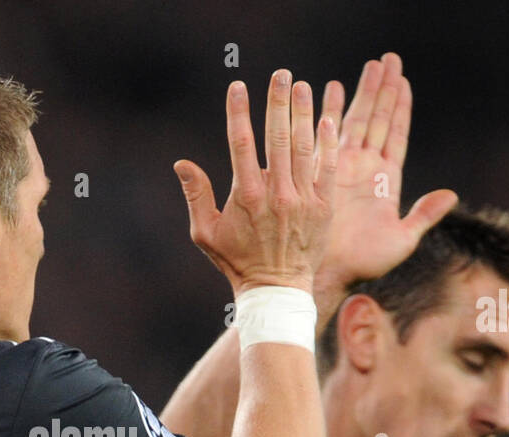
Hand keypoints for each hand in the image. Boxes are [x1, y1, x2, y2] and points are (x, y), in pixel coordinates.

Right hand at [175, 69, 338, 294]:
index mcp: (246, 195)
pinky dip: (326, 144)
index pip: (241, 143)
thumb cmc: (237, 262)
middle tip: (281, 75)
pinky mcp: (322, 208)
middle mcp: (276, 193)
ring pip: (304, 148)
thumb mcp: (205, 233)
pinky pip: (326, 169)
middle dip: (278, 102)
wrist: (276, 290)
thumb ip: (196, 195)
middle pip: (276, 137)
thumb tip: (182, 164)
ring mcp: (302, 200)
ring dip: (303, 114)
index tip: (238, 86)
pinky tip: (326, 120)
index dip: (239, 111)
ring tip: (302, 87)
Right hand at [318, 53, 457, 291]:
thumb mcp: (402, 240)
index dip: (400, 107)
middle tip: (387, 59)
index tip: (403, 80)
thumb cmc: (363, 264)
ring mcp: (343, 169)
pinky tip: (329, 89)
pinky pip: (326, 136)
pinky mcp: (320, 173)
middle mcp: (366, 170)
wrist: (328, 274)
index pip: (396, 134)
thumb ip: (424, 215)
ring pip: (355, 121)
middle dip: (382, 89)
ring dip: (362, 92)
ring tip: (368, 66)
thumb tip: (450, 195)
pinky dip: (329, 112)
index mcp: (387, 181)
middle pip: (377, 119)